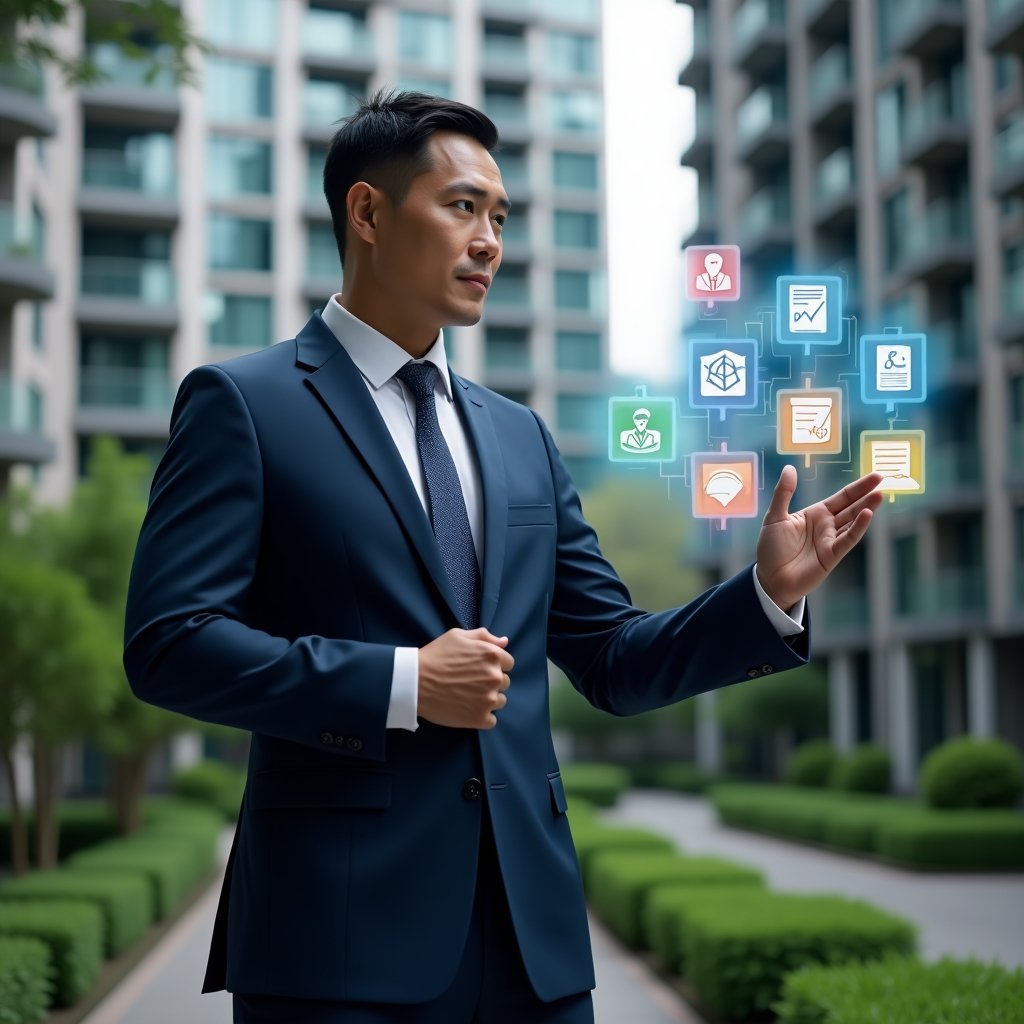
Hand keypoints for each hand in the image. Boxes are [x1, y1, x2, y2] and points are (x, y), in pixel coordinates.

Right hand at [417, 628, 513, 729]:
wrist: (414, 682)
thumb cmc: (435, 656)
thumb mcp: (457, 636)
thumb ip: (484, 636)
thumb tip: (504, 643)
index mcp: (492, 655)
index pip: (508, 663)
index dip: (493, 665)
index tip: (478, 668)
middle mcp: (494, 677)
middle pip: (504, 682)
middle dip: (490, 681)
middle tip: (470, 682)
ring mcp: (488, 699)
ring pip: (500, 701)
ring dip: (488, 699)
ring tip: (468, 696)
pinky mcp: (480, 718)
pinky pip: (492, 720)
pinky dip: (482, 717)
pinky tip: (467, 709)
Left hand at [755, 467, 883, 611]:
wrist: (769, 578)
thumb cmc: (771, 549)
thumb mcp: (775, 516)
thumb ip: (783, 493)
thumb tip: (789, 468)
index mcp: (816, 514)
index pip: (842, 497)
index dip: (858, 487)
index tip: (876, 476)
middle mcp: (827, 526)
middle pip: (852, 506)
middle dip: (867, 494)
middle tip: (883, 479)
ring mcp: (831, 540)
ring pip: (853, 521)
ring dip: (866, 509)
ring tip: (879, 496)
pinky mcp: (831, 555)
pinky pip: (847, 539)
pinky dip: (858, 527)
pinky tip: (867, 515)